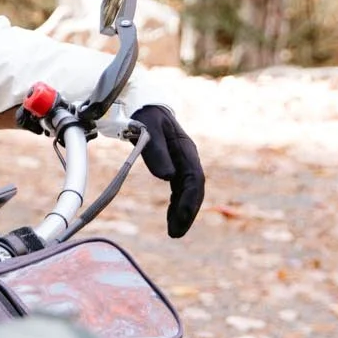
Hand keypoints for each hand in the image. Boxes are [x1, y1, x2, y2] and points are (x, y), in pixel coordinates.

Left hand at [132, 105, 204, 237]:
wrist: (143, 104)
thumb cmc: (145, 115)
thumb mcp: (148, 130)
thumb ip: (156, 151)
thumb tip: (167, 177)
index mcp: (185, 149)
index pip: (194, 180)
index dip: (189, 201)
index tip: (181, 218)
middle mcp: (187, 157)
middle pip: (193, 189)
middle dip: (187, 213)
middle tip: (176, 233)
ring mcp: (182, 162)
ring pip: (187, 192)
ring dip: (182, 212)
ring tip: (174, 233)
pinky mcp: (174, 165)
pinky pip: (179, 189)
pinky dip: (176, 204)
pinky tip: (171, 218)